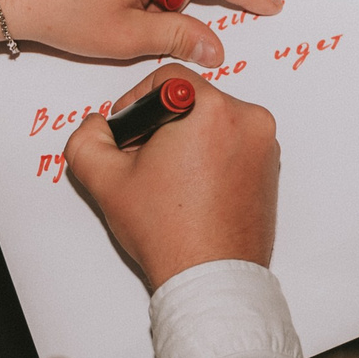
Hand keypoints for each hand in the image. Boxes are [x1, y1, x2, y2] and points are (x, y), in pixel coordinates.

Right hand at [66, 65, 279, 288]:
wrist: (210, 277)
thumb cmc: (170, 233)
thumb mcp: (107, 180)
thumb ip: (87, 139)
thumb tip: (96, 126)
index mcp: (212, 110)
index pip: (167, 79)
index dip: (137, 101)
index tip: (130, 131)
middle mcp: (248, 120)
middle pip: (192, 100)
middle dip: (163, 126)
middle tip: (146, 162)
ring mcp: (265, 145)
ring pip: (214, 122)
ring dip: (188, 140)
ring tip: (170, 180)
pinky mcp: (271, 167)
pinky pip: (234, 143)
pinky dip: (212, 156)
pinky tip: (193, 188)